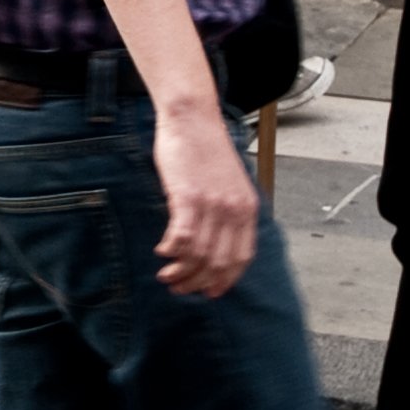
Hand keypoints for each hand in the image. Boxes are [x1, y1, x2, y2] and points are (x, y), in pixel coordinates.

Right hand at [149, 105, 260, 299]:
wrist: (192, 117)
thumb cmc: (204, 147)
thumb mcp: (228, 183)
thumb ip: (227, 211)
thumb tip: (214, 239)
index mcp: (247, 209)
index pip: (241, 258)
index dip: (225, 280)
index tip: (209, 292)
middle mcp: (234, 210)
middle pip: (218, 263)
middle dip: (197, 283)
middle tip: (179, 288)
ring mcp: (212, 204)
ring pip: (198, 255)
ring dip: (181, 272)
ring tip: (166, 275)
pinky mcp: (188, 197)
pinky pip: (181, 237)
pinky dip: (171, 251)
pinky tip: (162, 251)